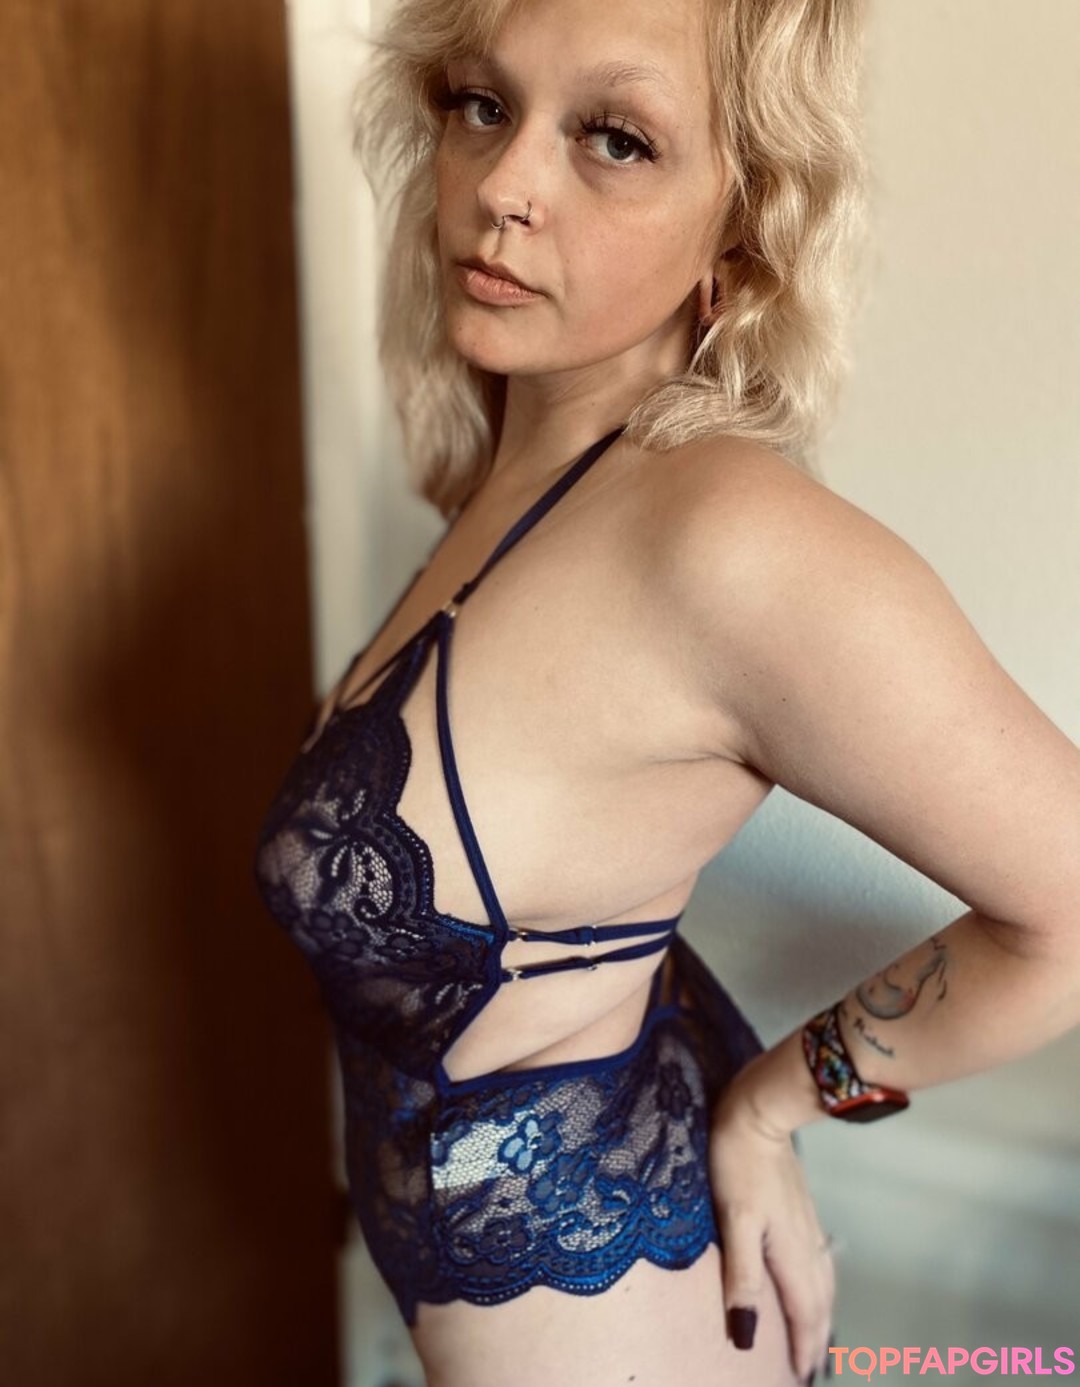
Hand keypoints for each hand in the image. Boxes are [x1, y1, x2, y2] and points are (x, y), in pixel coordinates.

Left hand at [709, 1077, 834, 1382]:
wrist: (759, 1110)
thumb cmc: (738, 1161)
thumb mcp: (733, 1220)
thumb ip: (741, 1277)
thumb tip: (746, 1336)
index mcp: (790, 1253)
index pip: (802, 1313)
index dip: (803, 1347)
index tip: (803, 1378)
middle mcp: (806, 1244)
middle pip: (818, 1303)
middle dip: (816, 1339)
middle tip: (812, 1370)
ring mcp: (807, 1224)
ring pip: (822, 1282)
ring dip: (821, 1314)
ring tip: (817, 1337)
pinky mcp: (801, 1208)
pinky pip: (819, 1262)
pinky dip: (820, 1286)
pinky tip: (813, 1280)